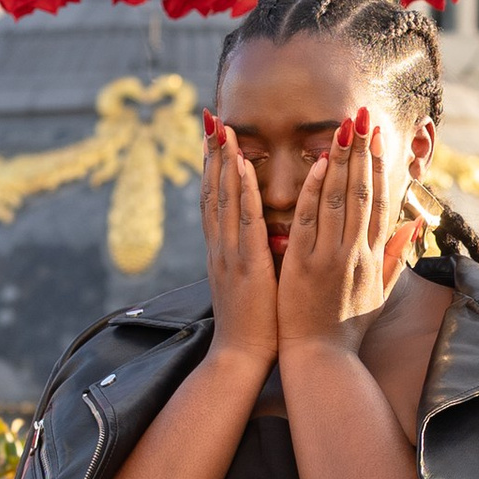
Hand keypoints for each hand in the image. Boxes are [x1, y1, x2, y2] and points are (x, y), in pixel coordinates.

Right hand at [200, 111, 278, 372]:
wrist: (242, 358)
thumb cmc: (257, 326)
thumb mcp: (254, 284)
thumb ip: (257, 258)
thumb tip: (266, 239)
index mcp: (224, 251)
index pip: (217, 201)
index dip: (215, 168)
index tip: (216, 139)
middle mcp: (221, 247)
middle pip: (213, 192)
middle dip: (212, 155)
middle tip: (211, 119)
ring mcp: (229, 254)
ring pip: (225, 199)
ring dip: (224, 161)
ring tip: (224, 129)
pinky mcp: (245, 264)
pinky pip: (244, 220)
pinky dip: (242, 190)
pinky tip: (242, 165)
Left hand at [276, 108, 412, 354]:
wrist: (321, 357)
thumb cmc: (347, 327)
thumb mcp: (381, 291)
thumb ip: (396, 254)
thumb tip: (415, 222)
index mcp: (373, 255)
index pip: (379, 201)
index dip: (379, 165)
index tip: (377, 136)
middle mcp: (355, 252)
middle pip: (362, 192)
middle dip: (363, 151)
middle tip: (362, 116)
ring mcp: (330, 257)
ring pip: (339, 199)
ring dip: (342, 160)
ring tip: (343, 127)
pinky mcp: (304, 264)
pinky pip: (310, 219)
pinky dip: (315, 190)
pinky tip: (319, 163)